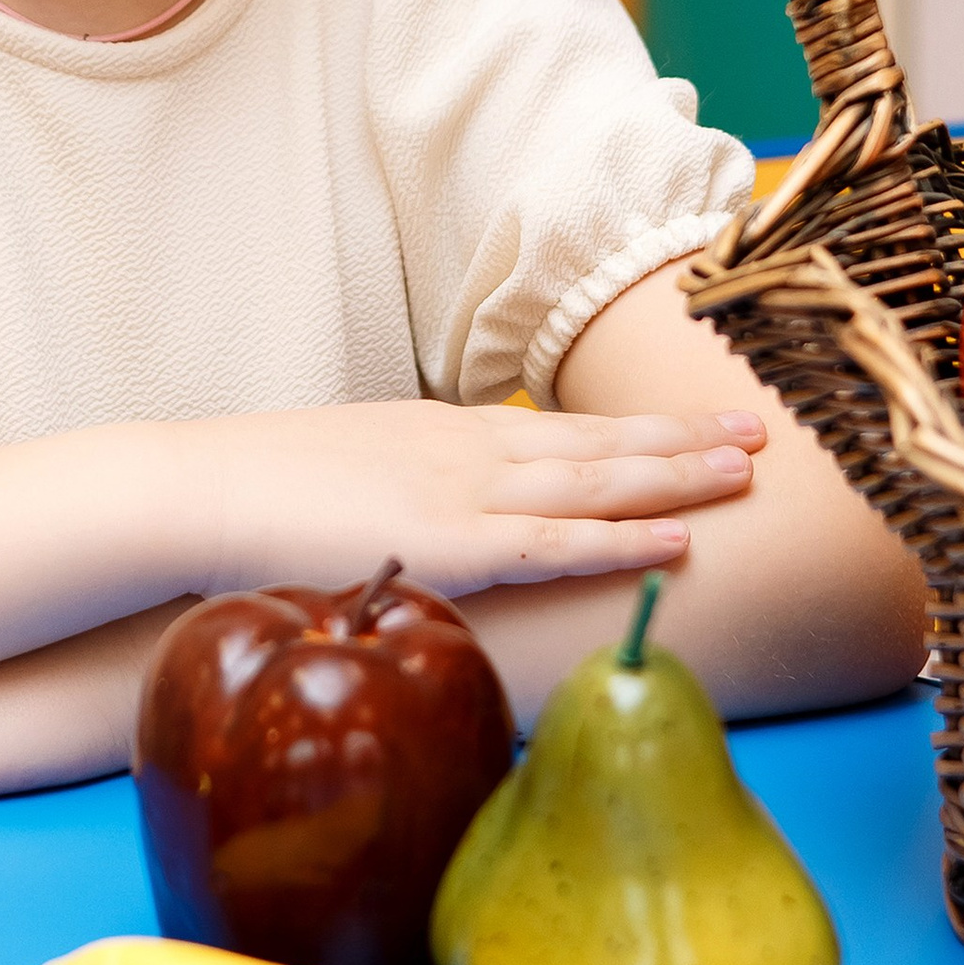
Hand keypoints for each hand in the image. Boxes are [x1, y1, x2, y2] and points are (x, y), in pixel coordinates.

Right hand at [189, 396, 762, 604]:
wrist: (201, 490)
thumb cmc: (256, 494)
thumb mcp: (347, 477)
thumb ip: (399, 495)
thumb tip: (421, 526)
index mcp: (445, 433)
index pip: (562, 429)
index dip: (635, 427)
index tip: (695, 421)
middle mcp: (470, 448)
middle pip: (599, 440)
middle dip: (684, 437)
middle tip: (762, 428)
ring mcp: (466, 491)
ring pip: (598, 480)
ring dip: (679, 474)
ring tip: (749, 467)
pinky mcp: (454, 543)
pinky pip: (559, 542)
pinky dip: (625, 538)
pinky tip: (680, 537)